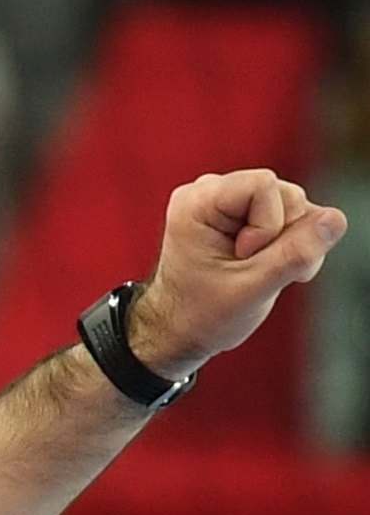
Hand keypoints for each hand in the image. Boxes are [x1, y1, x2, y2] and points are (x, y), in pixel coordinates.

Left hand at [134, 168, 350, 376]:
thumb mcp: (253, 289)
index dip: (270, 224)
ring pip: (294, 205)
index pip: (265, 184)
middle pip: (286, 193)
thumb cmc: (202, 314)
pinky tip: (268, 267)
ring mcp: (227, 202)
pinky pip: (291, 216)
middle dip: (286, 236)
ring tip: (259, 272)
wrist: (181, 330)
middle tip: (253, 269)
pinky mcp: (245, 214)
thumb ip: (296, 254)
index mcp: (197, 203)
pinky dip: (290, 245)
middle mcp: (209, 192)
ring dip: (291, 244)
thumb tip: (333, 220)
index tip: (244, 257)